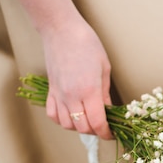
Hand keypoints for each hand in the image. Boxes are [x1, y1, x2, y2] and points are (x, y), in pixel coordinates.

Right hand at [1, 0, 113, 139]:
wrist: (61, 29)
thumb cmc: (87, 44)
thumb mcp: (104, 69)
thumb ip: (105, 94)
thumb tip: (109, 112)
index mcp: (89, 91)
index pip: (97, 123)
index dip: (106, 133)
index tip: (112, 133)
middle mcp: (72, 96)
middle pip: (82, 128)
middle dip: (95, 131)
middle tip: (103, 125)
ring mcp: (58, 94)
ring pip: (67, 125)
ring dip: (79, 127)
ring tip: (88, 119)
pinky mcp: (50, 90)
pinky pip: (52, 114)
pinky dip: (62, 120)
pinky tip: (71, 114)